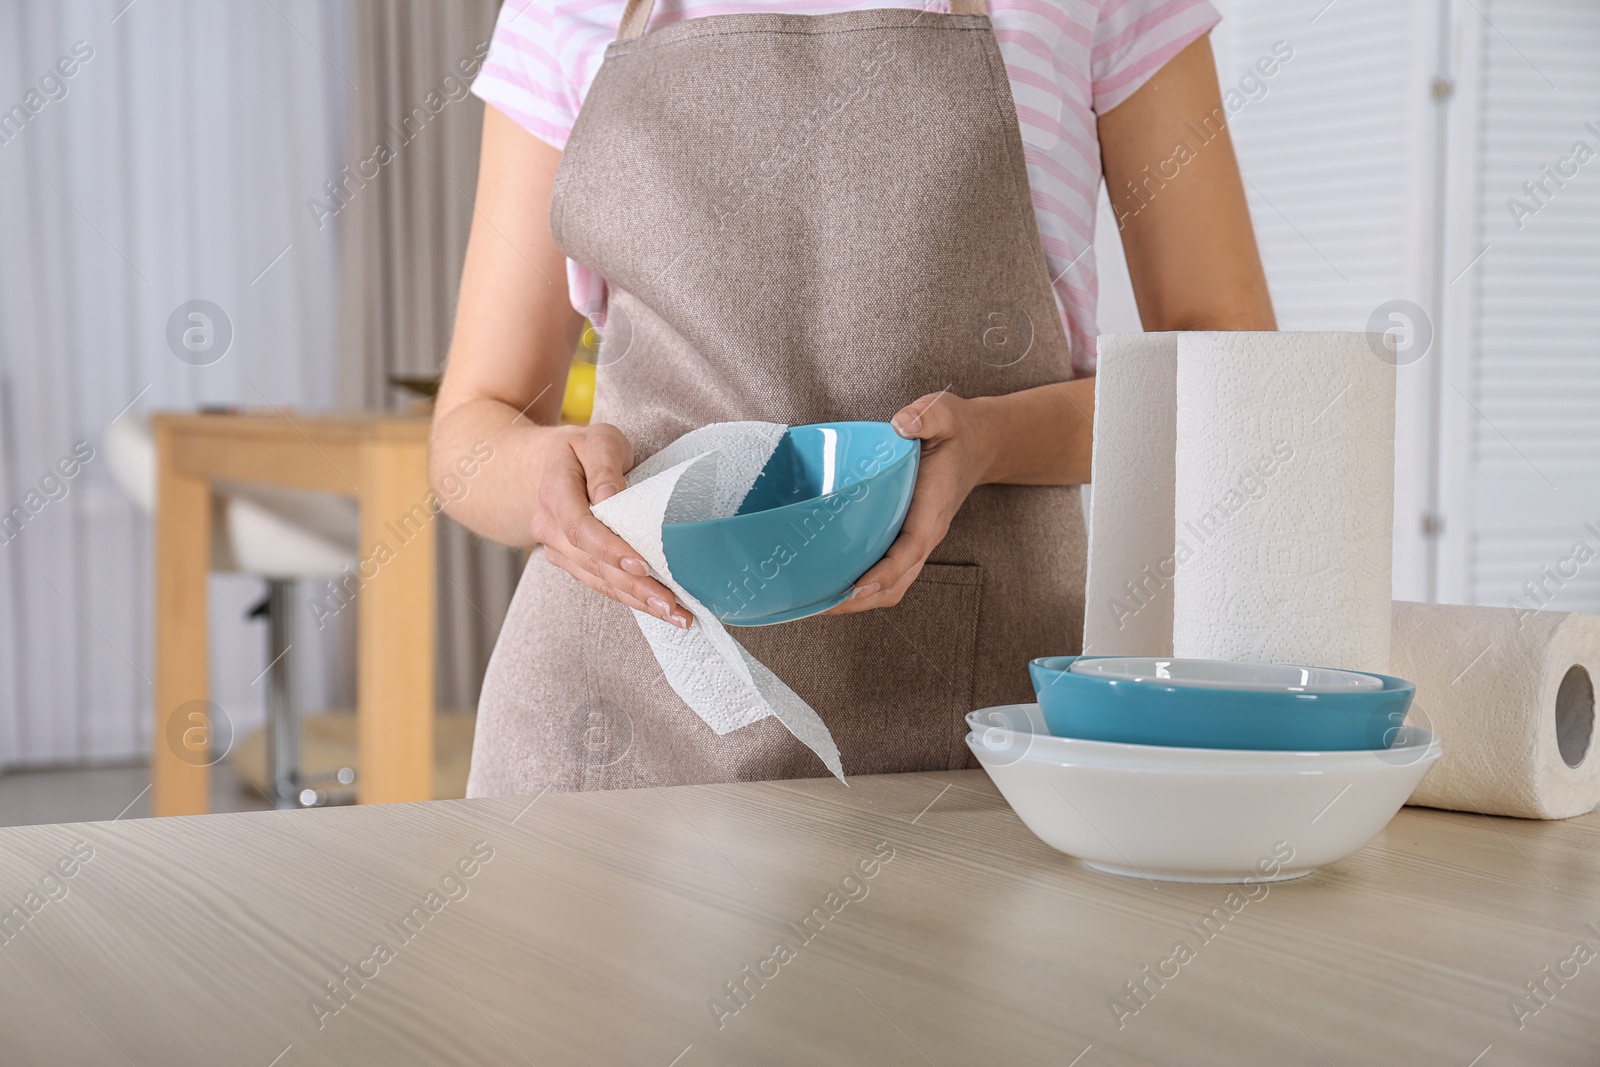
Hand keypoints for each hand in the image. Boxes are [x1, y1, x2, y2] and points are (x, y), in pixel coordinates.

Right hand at [529, 424, 691, 627]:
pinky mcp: (572, 562)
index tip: (642, 566)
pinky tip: (658, 608)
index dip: (610, 550)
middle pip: (592, 564)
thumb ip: (604, 467)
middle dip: (634, 588)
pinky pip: (600, 583)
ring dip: (637, 601)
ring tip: (676, 615)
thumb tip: (610, 498)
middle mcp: (549, 527)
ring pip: (597, 580)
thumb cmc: (583, 449)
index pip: (580, 528)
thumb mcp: (597, 441)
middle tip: (671, 604)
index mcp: (555, 493)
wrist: (551, 464)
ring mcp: (557, 549)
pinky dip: (630, 597)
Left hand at [823, 391, 992, 614]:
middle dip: (862, 599)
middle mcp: (927, 532)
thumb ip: (925, 417)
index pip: (911, 548)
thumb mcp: (944, 415)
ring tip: (817, 601)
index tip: (857, 585)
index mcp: (933, 508)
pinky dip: (863, 586)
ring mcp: (918, 540)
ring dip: (859, 599)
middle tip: (819, 602)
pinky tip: (831, 581)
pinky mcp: (908, 540)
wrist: (980, 444)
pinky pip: (889, 574)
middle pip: (898, 582)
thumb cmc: (957, 432)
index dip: (885, 571)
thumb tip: (901, 424)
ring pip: (893, 585)